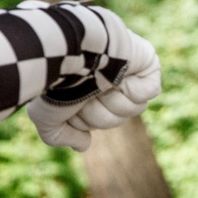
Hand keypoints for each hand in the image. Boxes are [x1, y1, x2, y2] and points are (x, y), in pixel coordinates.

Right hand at [25, 2, 162, 149]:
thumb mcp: (47, 118)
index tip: (71, 104)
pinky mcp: (146, 58)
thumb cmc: (54, 83)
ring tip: (102, 83)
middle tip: (86, 92)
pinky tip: (119, 77)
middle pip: (118, 118)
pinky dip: (134, 90)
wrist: (66, 52)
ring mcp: (128, 67)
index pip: (98, 121)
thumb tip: (83, 144)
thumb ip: (60, 135)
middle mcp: (107, 77)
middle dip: (100, 114)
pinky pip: (151, 90)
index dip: (85, 121)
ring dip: (115, 103)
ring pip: (135, 108)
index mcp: (87, 87)